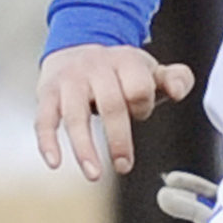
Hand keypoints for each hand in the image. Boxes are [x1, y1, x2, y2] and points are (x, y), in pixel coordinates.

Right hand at [35, 44, 194, 181]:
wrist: (76, 47)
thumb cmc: (120, 70)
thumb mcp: (150, 70)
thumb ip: (176, 79)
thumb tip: (179, 91)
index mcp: (125, 61)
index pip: (139, 89)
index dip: (142, 107)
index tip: (139, 113)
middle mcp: (95, 68)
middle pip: (110, 105)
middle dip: (119, 139)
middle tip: (124, 166)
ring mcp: (69, 81)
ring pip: (75, 116)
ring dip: (84, 148)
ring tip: (94, 175)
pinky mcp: (47, 94)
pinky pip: (44, 119)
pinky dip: (47, 142)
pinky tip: (55, 163)